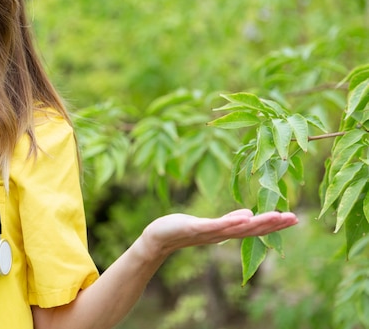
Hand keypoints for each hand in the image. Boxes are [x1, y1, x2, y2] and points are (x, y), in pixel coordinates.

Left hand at [140, 209, 298, 258]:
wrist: (158, 238)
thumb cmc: (182, 229)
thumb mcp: (209, 223)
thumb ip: (230, 220)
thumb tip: (250, 214)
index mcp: (225, 231)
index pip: (253, 228)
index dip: (273, 224)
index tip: (294, 218)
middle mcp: (220, 235)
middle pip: (250, 230)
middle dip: (273, 225)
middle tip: (294, 218)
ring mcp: (208, 232)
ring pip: (237, 229)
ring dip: (258, 223)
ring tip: (277, 215)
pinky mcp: (194, 228)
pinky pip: (215, 226)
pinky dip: (230, 222)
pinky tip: (245, 216)